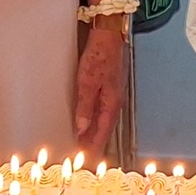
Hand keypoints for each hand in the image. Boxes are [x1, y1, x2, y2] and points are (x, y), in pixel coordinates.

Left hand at [71, 19, 128, 153]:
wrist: (108, 35)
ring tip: (84, 144)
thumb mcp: (87, 82)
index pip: (102, 132)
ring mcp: (112, 94)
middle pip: (104, 129)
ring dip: (95, 133)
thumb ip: (85, 106)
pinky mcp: (108, 87)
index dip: (94, 146)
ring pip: (103, 120)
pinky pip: (102, 110)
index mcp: (111, 103)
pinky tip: (88, 121)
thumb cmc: (99, 56)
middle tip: (84, 157)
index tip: (86, 158)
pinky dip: (95, 120)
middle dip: (95, 143)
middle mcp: (114, 101)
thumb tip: (81, 128)